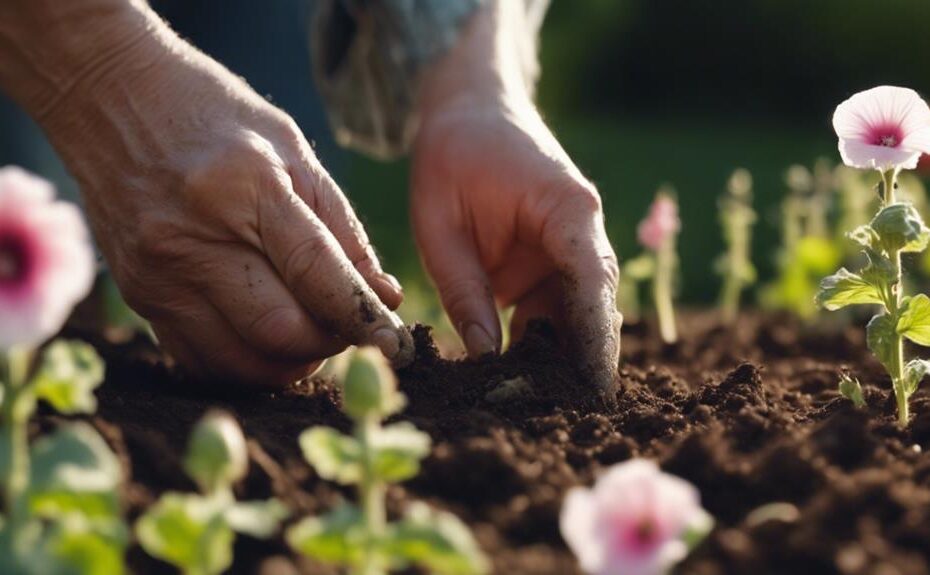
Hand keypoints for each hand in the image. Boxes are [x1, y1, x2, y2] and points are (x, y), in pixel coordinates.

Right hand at [25, 7, 412, 383]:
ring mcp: (159, 274)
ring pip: (242, 361)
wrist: (111, 100)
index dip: (365, 319)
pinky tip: (263, 335)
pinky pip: (202, 361)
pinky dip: (246, 363)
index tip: (395, 343)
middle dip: (330, 343)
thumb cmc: (217, 118)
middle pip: (281, 332)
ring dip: (291, 361)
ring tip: (307, 331)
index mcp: (246, 188)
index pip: (317, 276)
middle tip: (345, 326)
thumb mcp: (293, 150)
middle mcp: (195, 238)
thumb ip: (342, 228)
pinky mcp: (137, 297)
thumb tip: (384, 299)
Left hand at [412, 95, 620, 390]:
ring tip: (538, 410)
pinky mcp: (551, 262)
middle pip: (593, 308)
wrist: (469, 111)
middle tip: (569, 420)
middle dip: (583, 362)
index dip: (595, 339)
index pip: (591, 283)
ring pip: (576, 316)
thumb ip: (464, 291)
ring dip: (560, 358)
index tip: (595, 387)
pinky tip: (518, 378)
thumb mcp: (440, 223)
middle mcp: (581, 231)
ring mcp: (570, 247)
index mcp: (567, 209)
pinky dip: (539, 343)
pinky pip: (553, 310)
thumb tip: (486, 358)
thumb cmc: (452, 154)